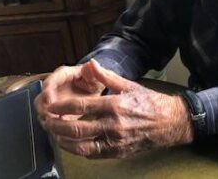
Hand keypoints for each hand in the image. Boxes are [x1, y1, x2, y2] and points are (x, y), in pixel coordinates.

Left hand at [44, 60, 193, 158]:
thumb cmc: (150, 102)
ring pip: (82, 145)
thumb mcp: (129, 85)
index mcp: (115, 105)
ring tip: (54, 134)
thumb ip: (106, 77)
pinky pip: (93, 153)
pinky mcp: (118, 152)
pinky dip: (78, 150)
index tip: (50, 105)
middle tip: (47, 122)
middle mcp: (114, 124)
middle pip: (77, 128)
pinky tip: (72, 143)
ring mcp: (116, 141)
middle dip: (57, 125)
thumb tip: (90, 64)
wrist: (170, 122)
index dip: (61, 106)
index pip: (80, 106)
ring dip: (64, 141)